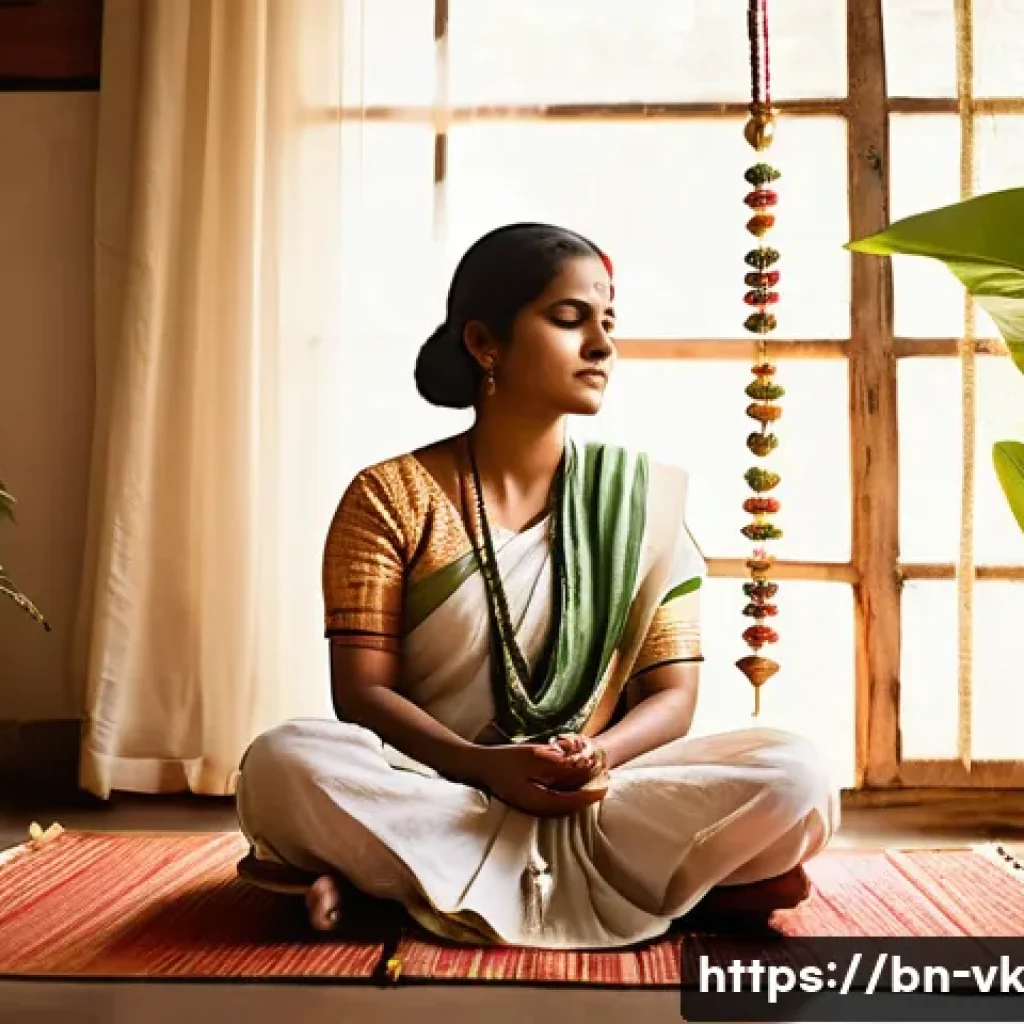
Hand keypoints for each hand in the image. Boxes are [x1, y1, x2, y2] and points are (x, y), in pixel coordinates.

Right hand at [467, 743, 607, 817]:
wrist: (478, 767)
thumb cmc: (503, 761)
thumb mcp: (534, 758)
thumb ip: (559, 765)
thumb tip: (583, 768)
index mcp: (539, 801)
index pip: (573, 802)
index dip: (591, 794)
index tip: (606, 786)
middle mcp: (537, 809)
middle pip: (570, 806)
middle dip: (587, 794)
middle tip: (603, 780)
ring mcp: (532, 807)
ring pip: (563, 804)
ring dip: (578, 793)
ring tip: (591, 779)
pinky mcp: (529, 801)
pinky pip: (554, 800)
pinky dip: (566, 792)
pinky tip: (570, 780)